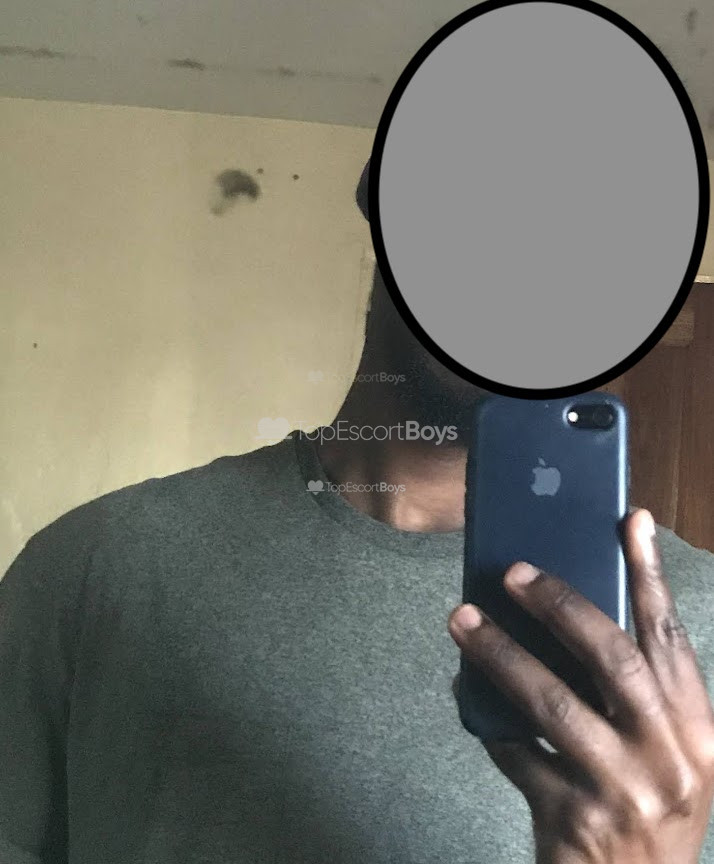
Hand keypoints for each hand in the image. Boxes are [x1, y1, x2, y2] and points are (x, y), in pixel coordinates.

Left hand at [447, 509, 713, 863]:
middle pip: (612, 657)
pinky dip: (484, 715)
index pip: (669, 636)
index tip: (631, 521)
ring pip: (551, 700)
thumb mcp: (663, 751)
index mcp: (696, 730)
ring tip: (461, 618)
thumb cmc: (645, 808)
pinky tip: (464, 689)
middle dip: (559, 605)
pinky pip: (515, 750)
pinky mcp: (573, 817)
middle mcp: (670, 757)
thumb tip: (570, 609)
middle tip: (514, 573)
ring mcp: (623, 789)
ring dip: (499, 652)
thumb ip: (634, 691)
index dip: (649, 575)